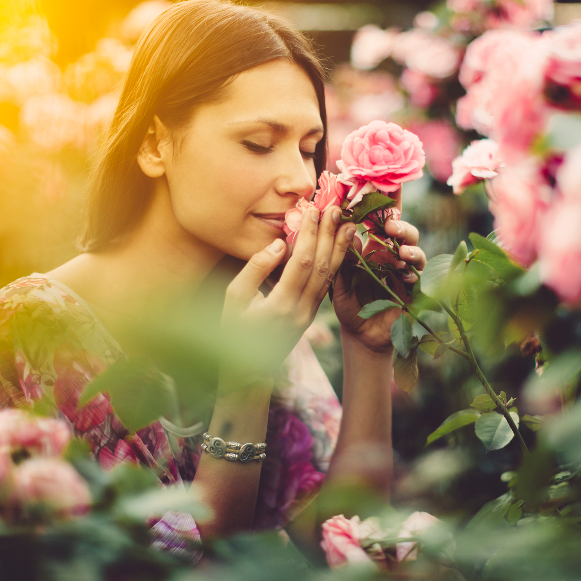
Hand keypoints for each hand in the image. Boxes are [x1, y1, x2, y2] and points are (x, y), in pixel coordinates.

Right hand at [221, 206, 355, 379]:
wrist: (247, 371)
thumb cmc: (233, 329)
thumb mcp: (233, 299)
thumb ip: (255, 269)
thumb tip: (279, 244)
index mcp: (280, 305)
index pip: (301, 262)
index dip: (309, 235)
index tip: (313, 210)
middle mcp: (301, 311)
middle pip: (321, 266)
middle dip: (328, 235)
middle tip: (335, 209)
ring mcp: (310, 315)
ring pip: (330, 276)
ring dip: (339, 248)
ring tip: (347, 224)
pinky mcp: (312, 315)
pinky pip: (327, 285)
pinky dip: (336, 264)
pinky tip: (341, 247)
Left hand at [333, 217, 426, 353]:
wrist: (361, 335)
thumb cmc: (349, 304)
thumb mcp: (340, 281)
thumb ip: (343, 258)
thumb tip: (348, 231)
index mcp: (373, 248)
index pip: (381, 222)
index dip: (385, 206)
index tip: (384, 192)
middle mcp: (392, 256)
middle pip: (403, 232)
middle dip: (401, 226)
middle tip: (390, 227)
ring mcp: (404, 271)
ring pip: (415, 251)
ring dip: (411, 248)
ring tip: (401, 253)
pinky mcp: (413, 290)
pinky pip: (419, 277)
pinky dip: (413, 273)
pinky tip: (405, 274)